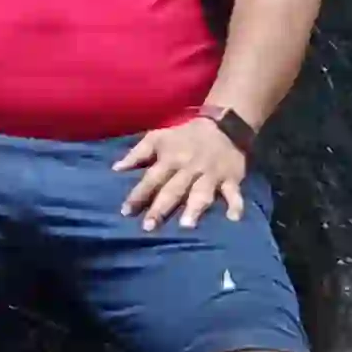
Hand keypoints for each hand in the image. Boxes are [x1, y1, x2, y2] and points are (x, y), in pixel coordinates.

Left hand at [115, 114, 249, 231]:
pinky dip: (235, 204)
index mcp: (171, 158)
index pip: (151, 179)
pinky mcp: (231, 178)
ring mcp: (211, 173)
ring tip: (186, 226)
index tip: (126, 212)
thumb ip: (137, 154)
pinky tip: (234, 219)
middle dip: (161, 207)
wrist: (223, 124)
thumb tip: (115, 169)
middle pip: (173, 189)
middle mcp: (189, 168)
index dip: (138, 195)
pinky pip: (234, 193)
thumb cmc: (185, 135)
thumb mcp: (158, 137)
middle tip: (149, 226)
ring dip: (195, 208)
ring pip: (201, 192)